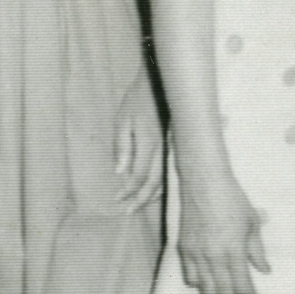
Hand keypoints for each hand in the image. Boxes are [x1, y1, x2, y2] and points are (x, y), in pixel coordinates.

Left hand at [113, 76, 164, 211]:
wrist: (162, 82)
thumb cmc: (138, 99)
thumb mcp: (123, 119)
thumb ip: (122, 146)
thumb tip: (120, 172)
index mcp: (149, 142)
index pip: (139, 175)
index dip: (128, 190)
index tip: (118, 199)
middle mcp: (164, 148)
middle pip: (154, 182)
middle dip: (141, 200)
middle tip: (128, 211)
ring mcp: (173, 147)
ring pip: (166, 179)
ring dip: (152, 195)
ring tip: (140, 205)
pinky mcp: (176, 146)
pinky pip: (171, 170)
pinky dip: (163, 184)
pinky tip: (156, 190)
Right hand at [177, 169, 267, 293]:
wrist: (204, 181)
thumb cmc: (232, 199)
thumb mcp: (251, 223)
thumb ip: (257, 251)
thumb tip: (264, 270)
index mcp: (234, 250)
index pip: (243, 287)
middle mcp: (213, 256)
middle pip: (223, 293)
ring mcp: (196, 253)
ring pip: (204, 289)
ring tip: (225, 290)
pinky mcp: (183, 248)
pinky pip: (189, 277)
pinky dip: (200, 283)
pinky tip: (208, 279)